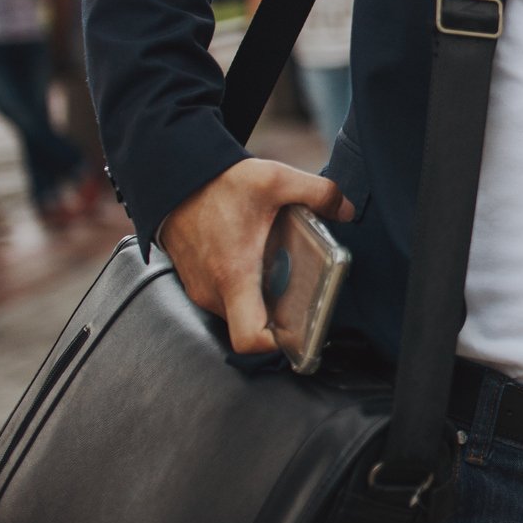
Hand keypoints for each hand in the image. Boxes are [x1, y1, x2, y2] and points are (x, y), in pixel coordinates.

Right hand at [159, 158, 351, 354]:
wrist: (176, 180)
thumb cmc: (219, 184)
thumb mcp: (276, 179)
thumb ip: (319, 193)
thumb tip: (347, 211)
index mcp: (234, 275)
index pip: (249, 338)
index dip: (277, 343)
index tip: (300, 328)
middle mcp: (214, 291)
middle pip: (252, 326)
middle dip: (280, 314)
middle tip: (302, 289)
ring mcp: (203, 290)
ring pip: (240, 312)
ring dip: (263, 299)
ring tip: (283, 269)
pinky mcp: (198, 284)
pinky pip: (228, 299)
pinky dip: (247, 288)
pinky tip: (262, 261)